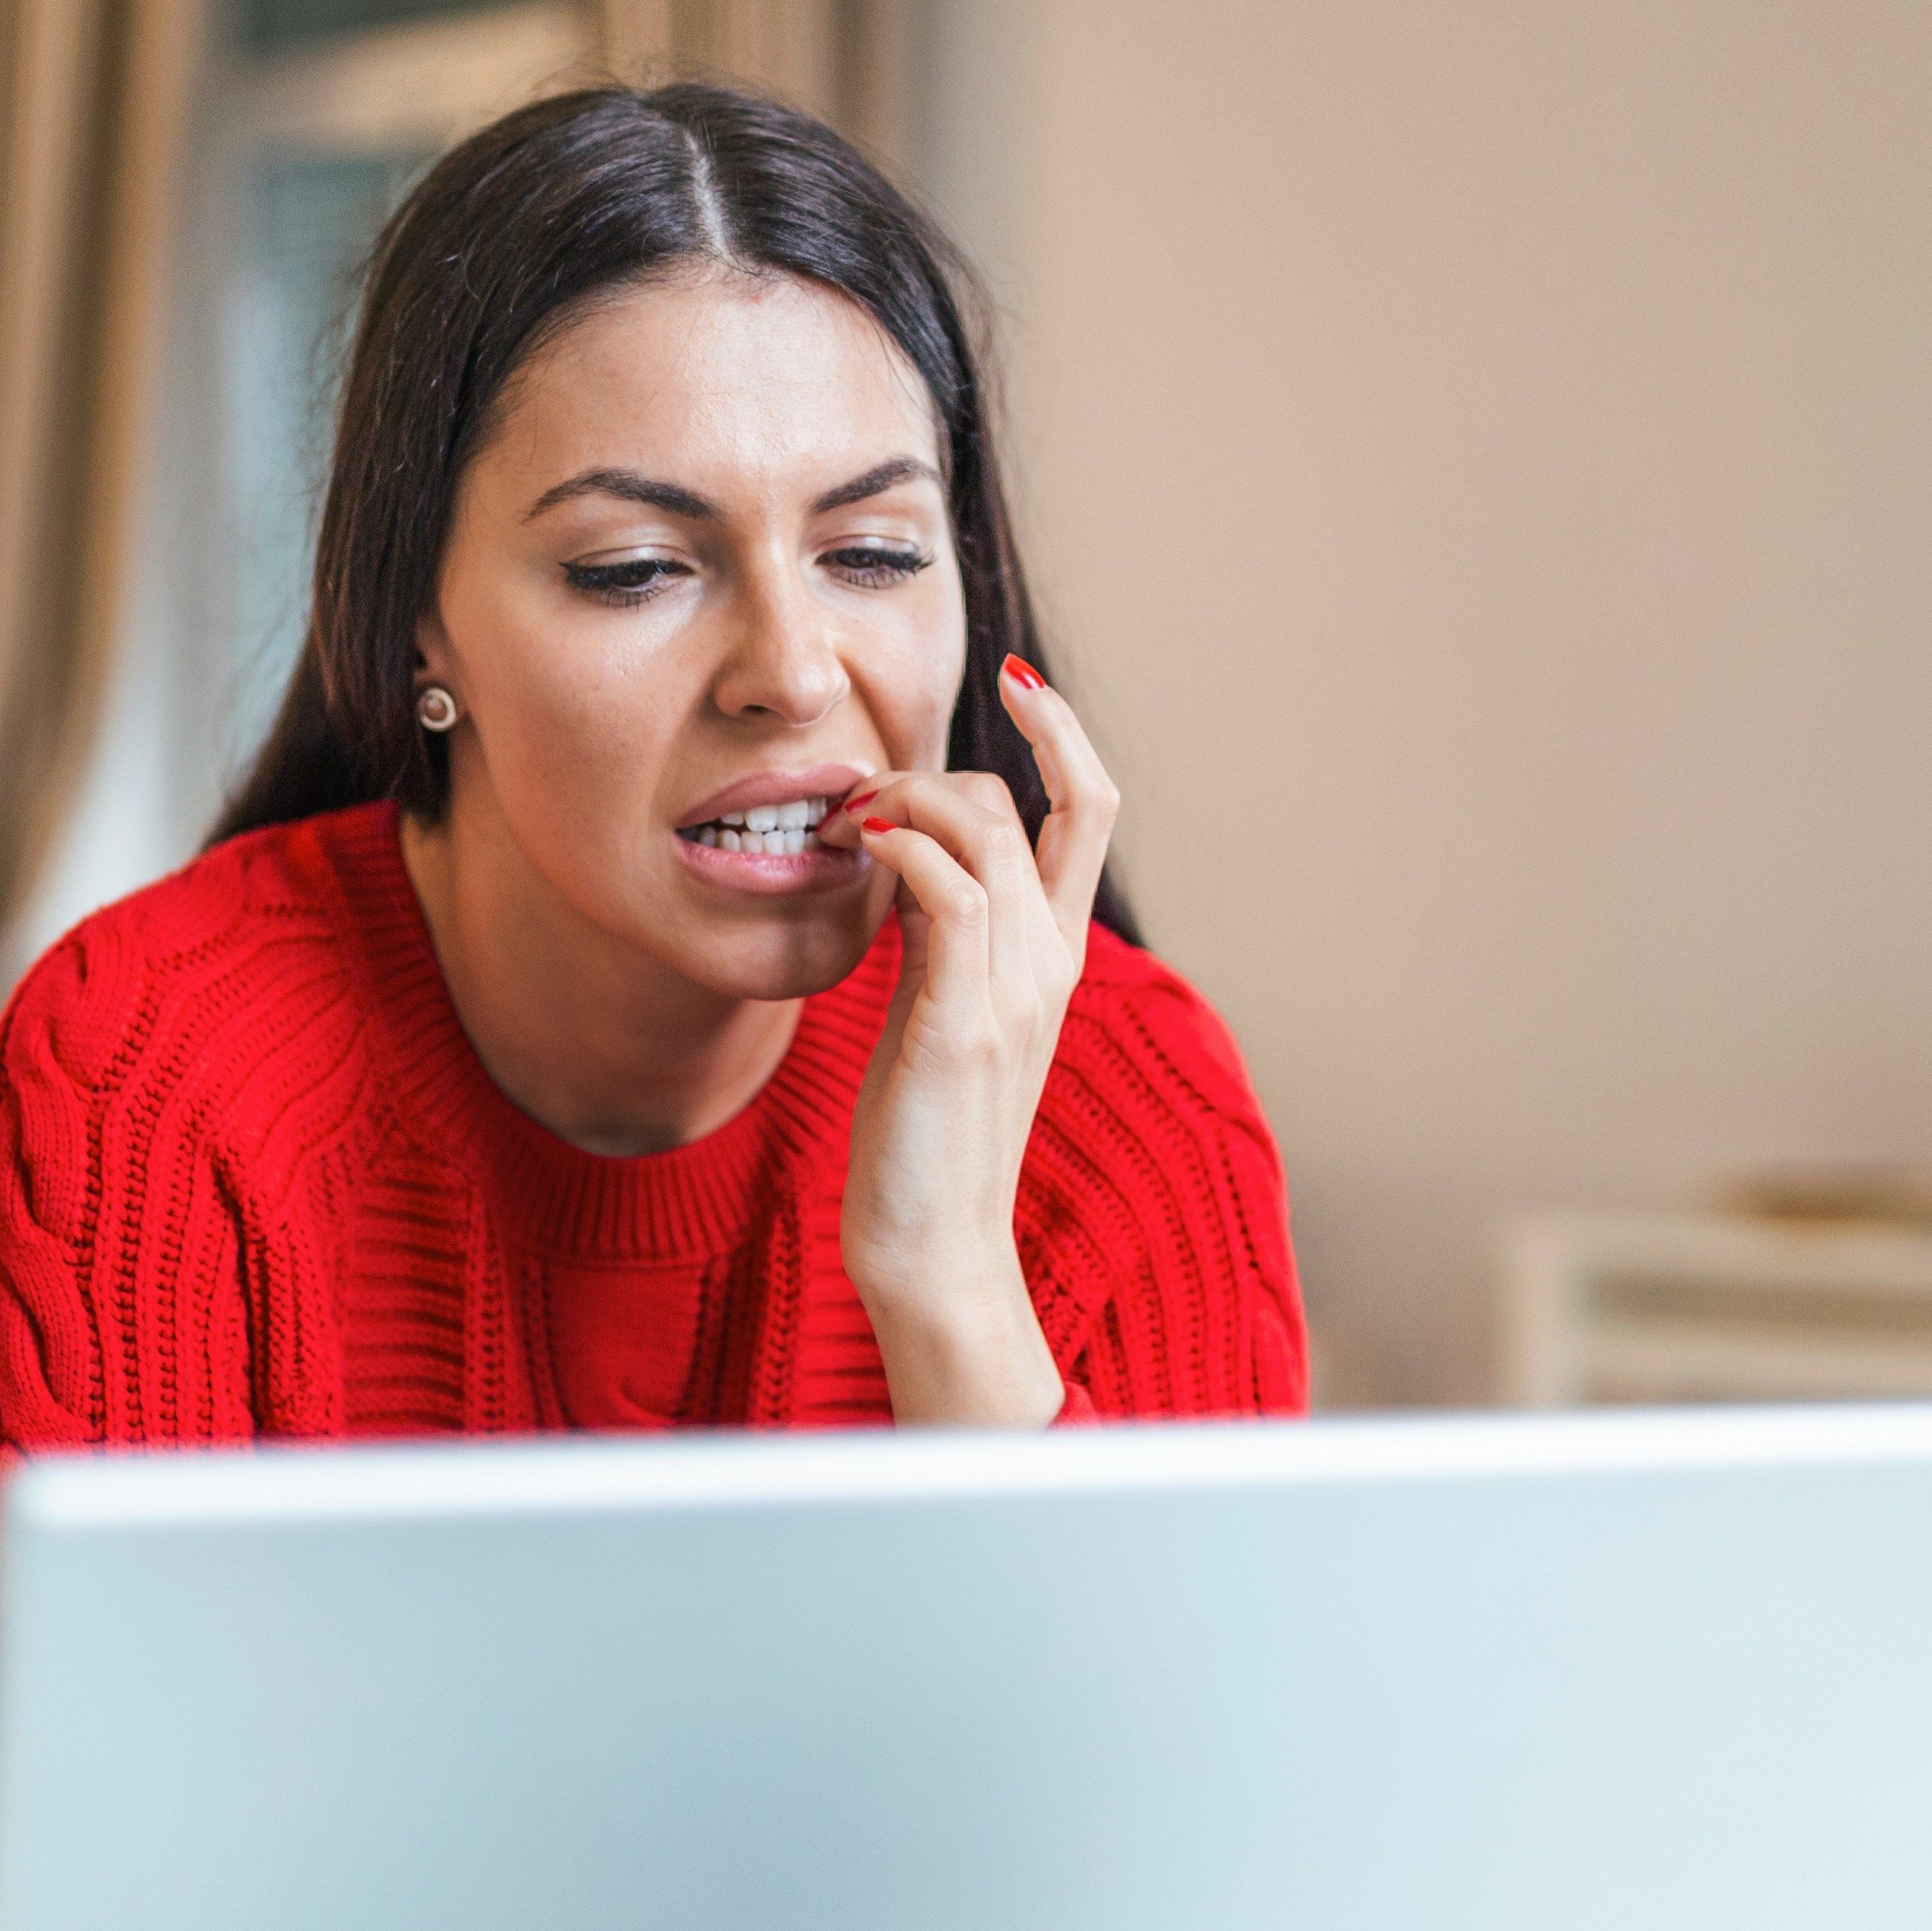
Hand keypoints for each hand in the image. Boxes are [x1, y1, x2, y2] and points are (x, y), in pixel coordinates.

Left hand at [835, 656, 1120, 1425]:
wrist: (932, 1249)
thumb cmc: (924, 1139)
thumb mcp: (940, 1015)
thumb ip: (941, 938)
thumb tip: (904, 861)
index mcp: (1054, 958)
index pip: (1090, 810)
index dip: (1063, 732)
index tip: (1013, 682)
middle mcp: (1050, 963)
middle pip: (1029, 802)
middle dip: (936, 769)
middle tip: (854, 801)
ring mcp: (1014, 990)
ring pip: (985, 830)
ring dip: (902, 800)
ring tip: (841, 828)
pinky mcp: (964, 1021)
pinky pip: (947, 889)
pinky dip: (901, 844)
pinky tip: (854, 851)